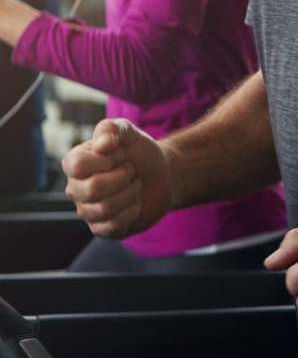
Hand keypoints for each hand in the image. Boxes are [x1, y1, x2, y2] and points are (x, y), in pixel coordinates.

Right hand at [62, 119, 174, 237]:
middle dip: (122, 177)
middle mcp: (75, 188)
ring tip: (135, 184)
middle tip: (131, 170)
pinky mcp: (101, 229)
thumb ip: (112, 128)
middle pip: (91, 189)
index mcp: (75, 162)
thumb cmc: (139, 151)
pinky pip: (112, 226)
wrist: (161, 174)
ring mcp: (87, 210)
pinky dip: (131, 211)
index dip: (106, 159)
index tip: (121, 153)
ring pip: (104, 208)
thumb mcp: (129, 132)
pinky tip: (135, 203)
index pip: (77, 165)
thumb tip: (100, 145)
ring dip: (130, 193)